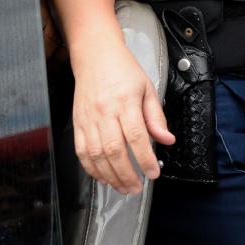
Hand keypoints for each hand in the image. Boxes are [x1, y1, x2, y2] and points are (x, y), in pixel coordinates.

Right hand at [70, 38, 174, 193]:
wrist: (95, 57)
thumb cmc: (123, 71)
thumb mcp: (148, 89)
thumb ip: (156, 117)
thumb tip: (167, 140)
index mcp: (125, 101)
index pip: (136, 136)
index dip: (144, 158)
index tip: (153, 173)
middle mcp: (105, 111)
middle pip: (114, 150)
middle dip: (126, 174)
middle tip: (137, 188)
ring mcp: (88, 119)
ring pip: (96, 154)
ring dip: (110, 176)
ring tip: (122, 187)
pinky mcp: (78, 123)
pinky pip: (82, 152)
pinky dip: (91, 168)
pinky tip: (103, 177)